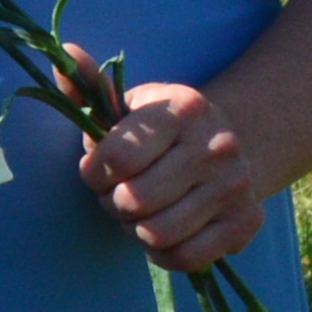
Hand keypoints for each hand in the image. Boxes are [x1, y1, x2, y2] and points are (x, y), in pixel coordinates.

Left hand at [74, 76, 278, 270]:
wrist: (234, 144)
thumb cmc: (161, 130)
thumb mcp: (127, 105)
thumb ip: (88, 87)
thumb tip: (65, 53)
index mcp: (184, 109)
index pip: (117, 159)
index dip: (95, 172)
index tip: (98, 169)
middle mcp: (218, 146)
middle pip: (134, 202)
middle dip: (112, 203)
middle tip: (119, 193)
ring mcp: (236, 186)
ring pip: (156, 234)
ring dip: (135, 230)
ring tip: (141, 211)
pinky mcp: (246, 223)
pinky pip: (185, 258)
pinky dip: (162, 253)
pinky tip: (162, 231)